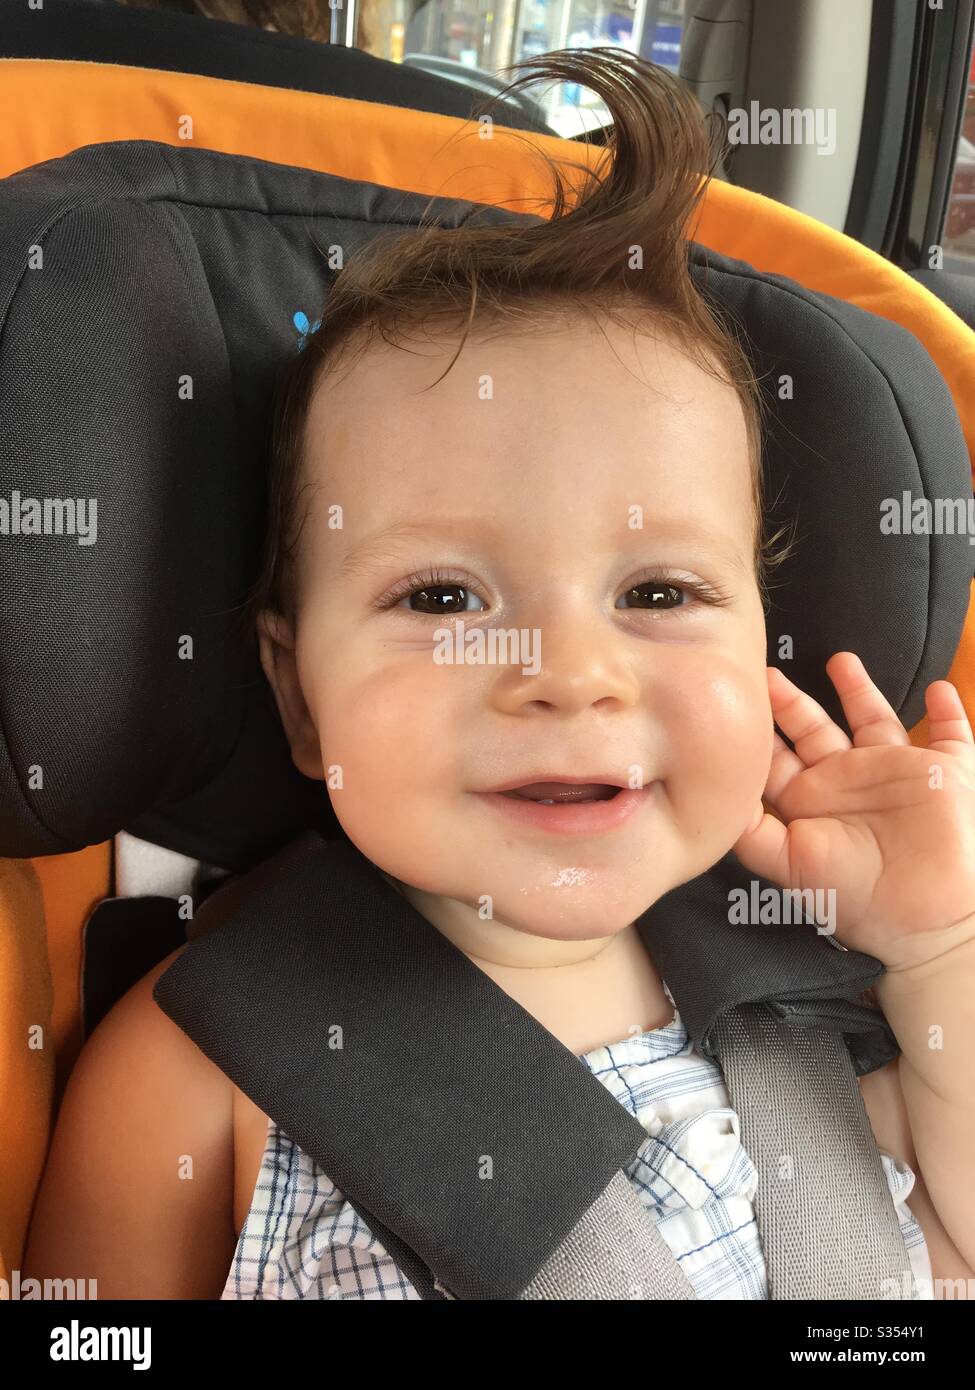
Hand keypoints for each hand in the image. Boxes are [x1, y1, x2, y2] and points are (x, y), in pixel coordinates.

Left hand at [732, 652, 974, 970]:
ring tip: (840, 659)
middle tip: (766, 671)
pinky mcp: (944, 772)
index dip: (756, 731)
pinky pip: (952, 735)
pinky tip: (940, 689)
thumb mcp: (788, 862)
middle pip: (815, 731)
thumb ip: (749, 830)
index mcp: (811, 802)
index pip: (775, 758)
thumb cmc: (855, 894)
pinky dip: (948, 712)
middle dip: (791, 702)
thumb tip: (718, 793)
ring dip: (859, 690)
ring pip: (874, 720)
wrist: (928, 917)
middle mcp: (849, 783)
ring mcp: (897, 774)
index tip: (733, 697)